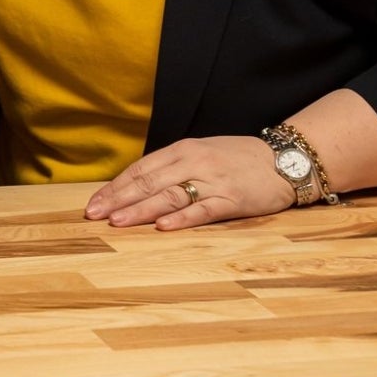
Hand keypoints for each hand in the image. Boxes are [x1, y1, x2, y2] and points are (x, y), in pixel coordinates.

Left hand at [83, 135, 292, 230]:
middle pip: (149, 182)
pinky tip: (163, 226)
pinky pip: (203, 210)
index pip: (140, 169)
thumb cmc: (237, 159)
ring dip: (141, 210)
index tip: (93, 203)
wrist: (283, 160)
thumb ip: (171, 168)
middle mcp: (194, 163)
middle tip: (94, 215)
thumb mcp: (201, 154)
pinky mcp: (232, 200)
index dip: (115, 187)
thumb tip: (135, 187)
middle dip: (118, 200)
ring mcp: (213, 182)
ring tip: (117, 222)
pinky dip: (182, 218)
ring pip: (170, 195)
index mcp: (183, 150)